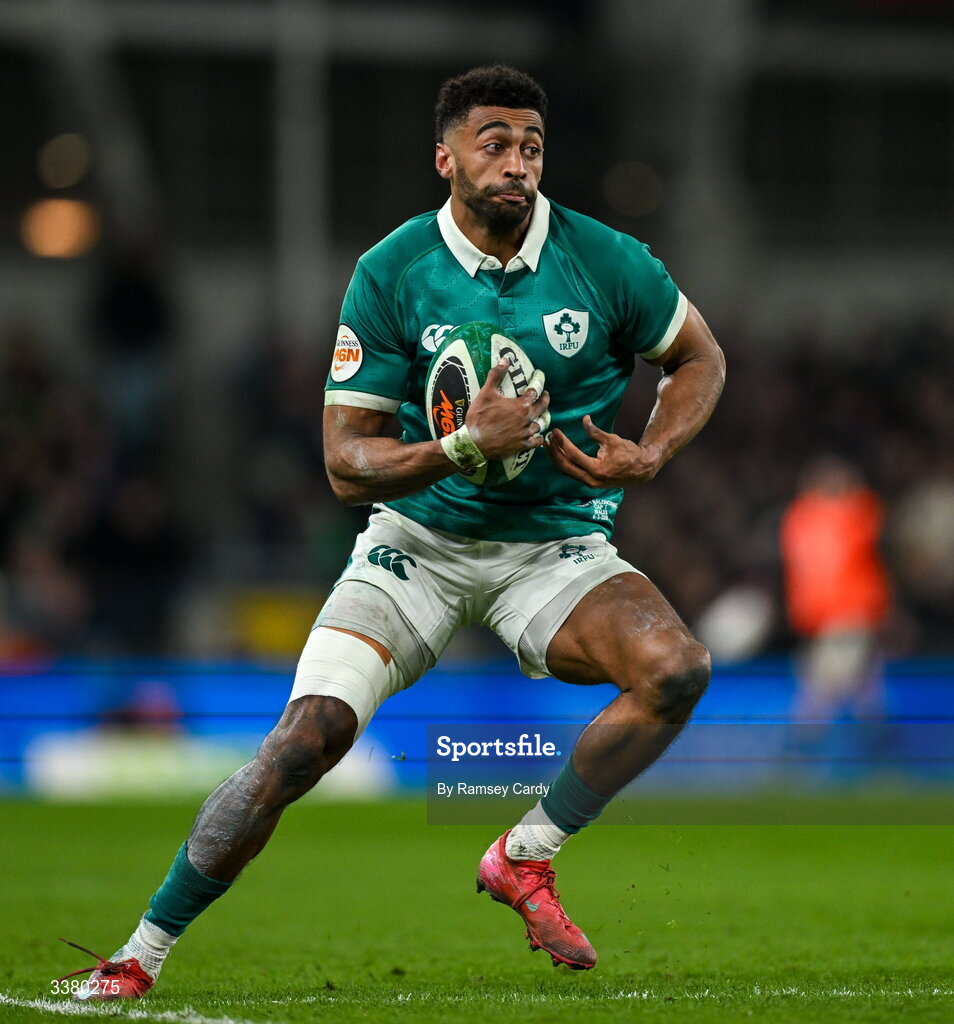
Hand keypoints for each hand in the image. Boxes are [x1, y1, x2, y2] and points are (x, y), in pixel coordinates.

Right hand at [465, 359, 549, 460]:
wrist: (474, 443)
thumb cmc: (480, 417)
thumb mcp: (486, 393)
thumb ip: (496, 375)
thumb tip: (505, 359)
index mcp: (521, 406)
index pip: (535, 391)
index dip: (538, 382)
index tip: (539, 377)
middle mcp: (527, 419)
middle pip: (542, 407)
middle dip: (545, 399)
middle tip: (545, 395)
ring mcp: (525, 434)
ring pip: (540, 425)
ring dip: (540, 419)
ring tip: (539, 416)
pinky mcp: (522, 446)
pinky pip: (536, 442)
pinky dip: (538, 438)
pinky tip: (538, 436)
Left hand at [547, 415, 663, 487]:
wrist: (641, 470)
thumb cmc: (629, 453)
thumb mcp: (612, 440)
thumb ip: (596, 431)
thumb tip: (584, 419)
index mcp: (597, 469)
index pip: (573, 455)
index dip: (562, 442)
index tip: (555, 431)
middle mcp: (591, 479)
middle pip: (565, 466)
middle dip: (554, 452)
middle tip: (548, 438)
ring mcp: (590, 483)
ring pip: (567, 471)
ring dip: (556, 458)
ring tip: (549, 445)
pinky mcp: (589, 482)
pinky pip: (572, 473)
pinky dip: (563, 463)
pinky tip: (558, 454)